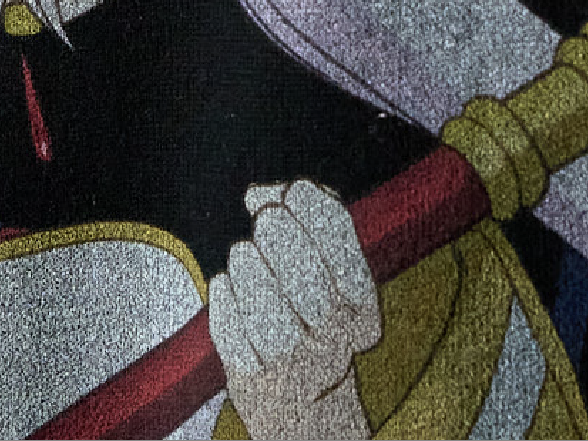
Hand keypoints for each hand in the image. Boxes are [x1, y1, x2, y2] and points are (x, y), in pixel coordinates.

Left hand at [213, 178, 383, 439]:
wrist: (301, 397)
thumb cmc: (308, 314)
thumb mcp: (321, 270)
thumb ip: (300, 222)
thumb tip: (258, 194)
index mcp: (362, 314)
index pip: (352, 265)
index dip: (324, 221)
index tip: (297, 190)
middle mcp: (335, 346)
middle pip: (315, 297)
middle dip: (289, 246)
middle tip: (267, 216)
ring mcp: (295, 370)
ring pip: (274, 327)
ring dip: (255, 279)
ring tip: (243, 252)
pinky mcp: (255, 384)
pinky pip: (238, 347)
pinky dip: (228, 312)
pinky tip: (224, 284)